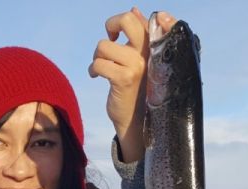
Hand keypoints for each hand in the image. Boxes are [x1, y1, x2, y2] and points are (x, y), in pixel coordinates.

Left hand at [89, 9, 176, 162]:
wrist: (136, 119)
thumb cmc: (137, 87)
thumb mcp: (139, 59)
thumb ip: (139, 34)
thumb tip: (135, 9)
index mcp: (154, 46)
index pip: (146, 19)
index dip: (128, 18)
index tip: (117, 33)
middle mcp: (149, 52)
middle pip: (127, 20)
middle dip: (111, 25)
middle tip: (111, 38)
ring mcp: (137, 65)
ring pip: (104, 45)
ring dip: (97, 56)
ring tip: (103, 67)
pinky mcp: (124, 79)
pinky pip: (98, 63)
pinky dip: (93, 69)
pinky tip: (97, 76)